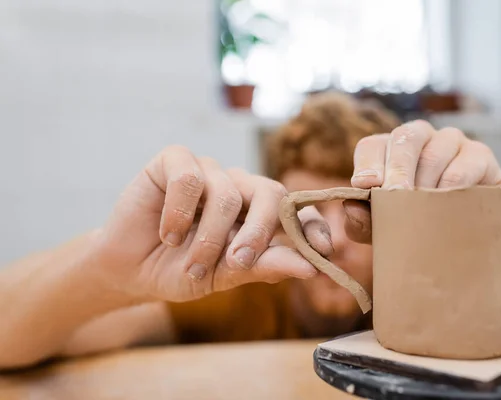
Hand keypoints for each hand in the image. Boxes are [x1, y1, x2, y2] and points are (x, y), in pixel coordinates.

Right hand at [94, 145, 331, 301]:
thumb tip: (310, 269)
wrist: (129, 269)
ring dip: (208, 238)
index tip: (324, 251)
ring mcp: (209, 171)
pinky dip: (178, 212)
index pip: (297, 211)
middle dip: (259, 232)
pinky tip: (167, 234)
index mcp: (259, 215)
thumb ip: (264, 267)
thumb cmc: (180, 271)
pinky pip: (189, 178)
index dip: (313, 227)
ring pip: (227, 194)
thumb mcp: (224, 276)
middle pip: (271, 193)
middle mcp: (240, 188)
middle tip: (239, 263)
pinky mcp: (175, 161)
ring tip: (191, 266)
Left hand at [343, 120, 500, 242]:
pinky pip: (466, 165)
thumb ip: (362, 220)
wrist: (459, 240)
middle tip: (395, 196)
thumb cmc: (412, 226)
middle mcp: (419, 138)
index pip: (371, 146)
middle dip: (397, 169)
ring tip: (421, 210)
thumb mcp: (381, 229)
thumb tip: (352, 207)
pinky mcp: (481, 156)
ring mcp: (451, 142)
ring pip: (435, 153)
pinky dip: (454, 187)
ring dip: (426, 183)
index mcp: (387, 150)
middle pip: (405, 139)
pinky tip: (448, 207)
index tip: (364, 186)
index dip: (367, 164)